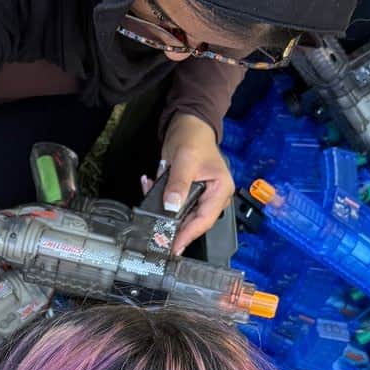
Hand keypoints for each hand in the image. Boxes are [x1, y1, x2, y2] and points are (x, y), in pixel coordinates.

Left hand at [149, 114, 234, 254]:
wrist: (188, 123)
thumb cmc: (194, 138)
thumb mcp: (185, 160)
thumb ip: (178, 184)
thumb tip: (172, 206)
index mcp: (220, 190)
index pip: (204, 220)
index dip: (187, 235)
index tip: (172, 246)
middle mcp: (212, 197)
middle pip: (191, 221)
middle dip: (170, 222)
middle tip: (153, 231)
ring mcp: (199, 195)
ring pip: (179, 213)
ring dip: (161, 206)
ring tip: (149, 189)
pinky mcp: (187, 192)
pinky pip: (172, 202)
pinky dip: (159, 195)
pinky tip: (150, 182)